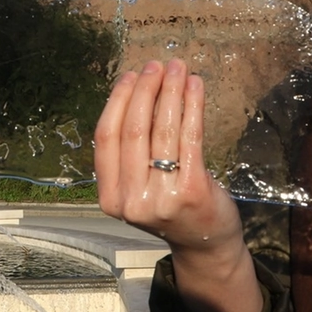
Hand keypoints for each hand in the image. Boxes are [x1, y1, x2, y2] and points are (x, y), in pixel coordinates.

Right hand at [96, 59, 261, 311]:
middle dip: (145, 90)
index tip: (130, 76)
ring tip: (178, 68)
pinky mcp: (192, 190)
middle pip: (132, 130)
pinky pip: (190, 138)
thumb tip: (133, 92)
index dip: (117, 101)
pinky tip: (195, 86)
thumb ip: (129, 153)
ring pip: (161, 130)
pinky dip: (192, 106)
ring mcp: (162, 197)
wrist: (205, 244)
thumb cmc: (170, 206)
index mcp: (110, 198)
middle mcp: (131, 200)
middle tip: (156, 66)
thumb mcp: (138, 186)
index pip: (106, 138)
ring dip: (170, 92)